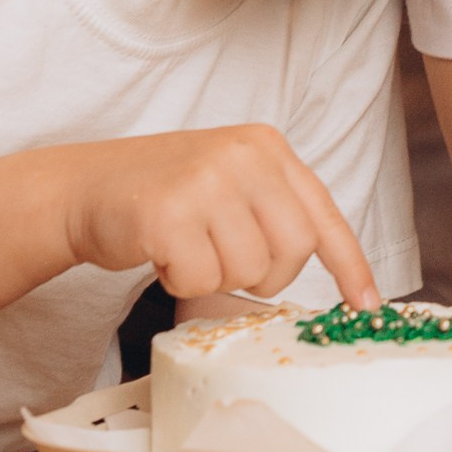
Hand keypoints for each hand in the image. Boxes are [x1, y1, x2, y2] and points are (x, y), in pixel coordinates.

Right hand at [62, 125, 380, 306]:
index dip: (350, 264)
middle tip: (223, 259)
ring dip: (214, 276)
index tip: (367, 304)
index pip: (323, 214)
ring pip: (247, 270)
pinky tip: (161, 252)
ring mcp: (206, 181)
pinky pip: (200, 279)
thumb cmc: (163, 194)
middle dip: (263, 274)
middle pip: (293, 251)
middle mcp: (243, 156)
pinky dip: (180, 281)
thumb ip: (274, 210)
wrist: (84, 187)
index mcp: (266, 147)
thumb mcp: (229, 181)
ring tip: (186, 246)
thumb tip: (324, 273)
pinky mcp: (169, 212)